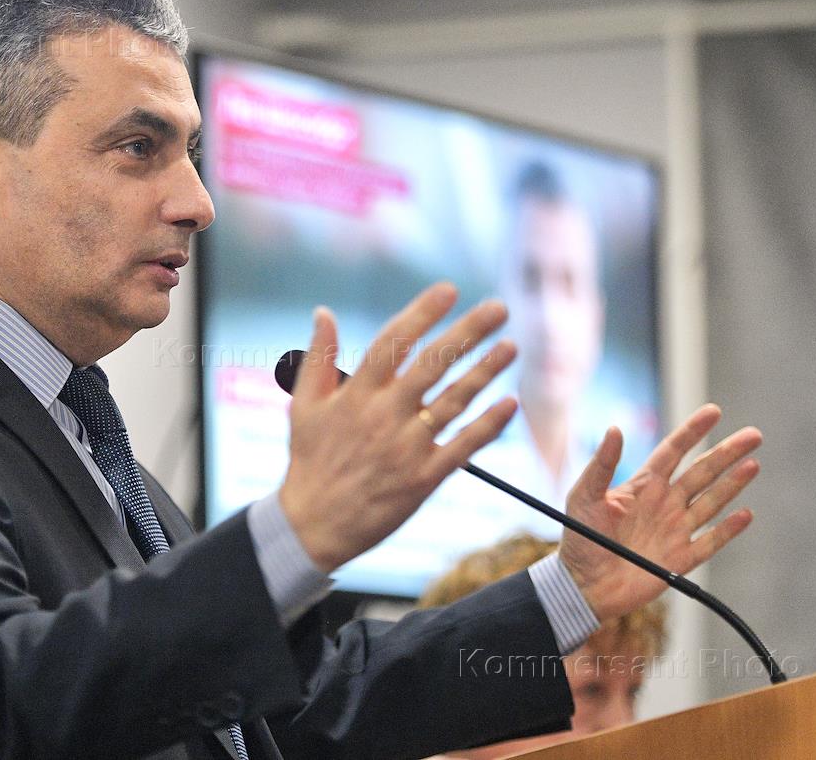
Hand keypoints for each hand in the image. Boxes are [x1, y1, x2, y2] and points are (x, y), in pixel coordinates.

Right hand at [279, 283, 517, 572]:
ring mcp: (406, 447)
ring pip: (454, 400)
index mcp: (356, 394)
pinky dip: (488, 424)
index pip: (393, 342)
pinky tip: (510, 403)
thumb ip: (318, 357)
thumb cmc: (310, 460)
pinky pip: (463, 446)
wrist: (313, 524)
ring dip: (486, 370)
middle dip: (468, 332)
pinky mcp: (423, 478)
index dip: (422, 313)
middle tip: (499, 308)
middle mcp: (384, 415)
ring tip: (511, 347)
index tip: (449, 290)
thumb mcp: (303, 405)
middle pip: (433, 364)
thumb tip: (324, 312)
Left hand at [557, 405, 760, 620]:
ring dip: (733, 484)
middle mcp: (664, 503)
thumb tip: (615, 428)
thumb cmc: (579, 538)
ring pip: (711, 502)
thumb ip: (601, 464)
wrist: (583, 585)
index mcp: (643, 486)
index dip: (693, 431)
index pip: (674, 451)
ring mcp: (675, 530)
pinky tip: (745, 513)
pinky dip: (728, 529)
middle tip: (753, 434)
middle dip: (727, 453)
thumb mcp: (584, 496)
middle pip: (702, 472)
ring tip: (753, 464)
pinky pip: (710, 542)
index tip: (714, 412)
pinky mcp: (680, 560)